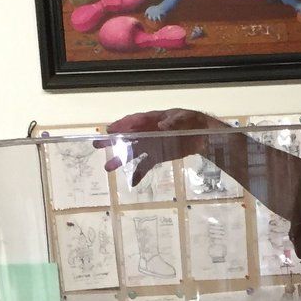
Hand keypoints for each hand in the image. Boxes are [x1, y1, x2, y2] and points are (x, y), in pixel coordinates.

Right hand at [103, 109, 229, 186]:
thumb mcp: (186, 118)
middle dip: (113, 140)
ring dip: (120, 159)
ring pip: (133, 152)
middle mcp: (148, 131)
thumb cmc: (193, 122)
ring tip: (107, 167)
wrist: (203, 135)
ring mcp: (152, 144)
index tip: (110, 130)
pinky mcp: (158, 155)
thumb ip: (174, 121)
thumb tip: (162, 125)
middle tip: (96, 144)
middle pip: (128, 136)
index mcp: (153, 119)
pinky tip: (131, 182)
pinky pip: (145, 165)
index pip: (135, 121)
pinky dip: (138, 173)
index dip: (123, 125)